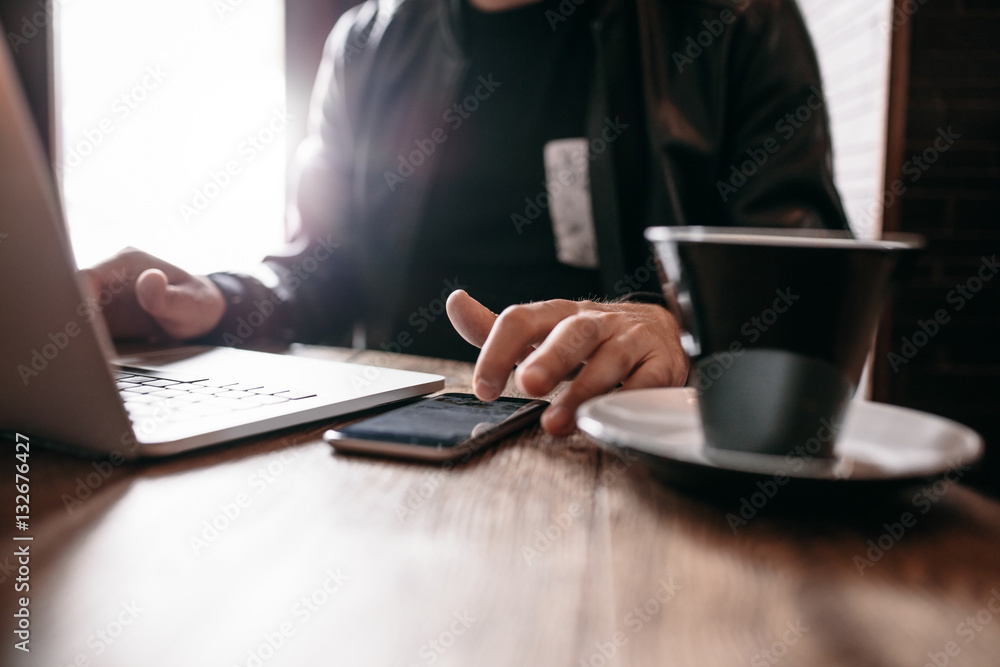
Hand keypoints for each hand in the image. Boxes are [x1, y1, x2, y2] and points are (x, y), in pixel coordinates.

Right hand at [79, 247, 225, 340]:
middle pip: (74, 292)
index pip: (88, 275)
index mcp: (128, 262)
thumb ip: (166, 296)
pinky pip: (86, 324)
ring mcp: (105, 294)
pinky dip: (84, 338)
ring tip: (84, 352)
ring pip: (75, 309)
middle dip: (71, 316)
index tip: (83, 324)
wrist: (202, 314)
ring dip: (75, 330)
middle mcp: (111, 275)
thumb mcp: (189, 303)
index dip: (78, 298)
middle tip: (79, 344)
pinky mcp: (105, 314)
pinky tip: (90, 355)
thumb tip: (149, 279)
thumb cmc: (197, 304)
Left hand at [446, 290, 688, 435]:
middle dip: (550, 359)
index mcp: (560, 314)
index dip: (500, 349)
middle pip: (573, 332)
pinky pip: (649, 380)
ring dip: (584, 390)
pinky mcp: (662, 363)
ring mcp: (632, 340)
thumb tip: (456, 305)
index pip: (524, 319)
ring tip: (559, 422)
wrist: (661, 331)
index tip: (484, 388)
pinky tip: (612, 416)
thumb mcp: (544, 331)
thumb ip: (498, 328)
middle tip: (528, 386)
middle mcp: (596, 322)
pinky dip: (631, 398)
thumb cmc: (592, 338)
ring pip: (611, 358)